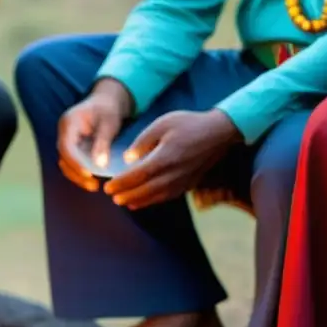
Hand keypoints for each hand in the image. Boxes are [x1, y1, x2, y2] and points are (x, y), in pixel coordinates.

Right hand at [57, 79, 131, 190]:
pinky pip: (73, 163)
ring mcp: (67, 141)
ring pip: (66, 164)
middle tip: (94, 186)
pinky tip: (92, 180)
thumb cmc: (109, 109)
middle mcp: (64, 134)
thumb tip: (100, 165)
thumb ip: (103, 143)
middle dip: (77, 174)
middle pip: (64, 158)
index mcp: (69, 123)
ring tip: (94, 186)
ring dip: (78, 177)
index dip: (75, 163)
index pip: (66, 147)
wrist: (107, 102)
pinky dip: (81, 173)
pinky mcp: (73, 148)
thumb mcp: (109, 123)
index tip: (89, 174)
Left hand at [105, 109, 240, 209]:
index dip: (121, 184)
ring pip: (155, 197)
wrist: (219, 132)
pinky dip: (152, 201)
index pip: (137, 176)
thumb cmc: (189, 124)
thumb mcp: (162, 124)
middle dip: (126, 195)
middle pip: (144, 190)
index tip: (108, 188)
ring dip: (137, 201)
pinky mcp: (188, 184)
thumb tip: (128, 159)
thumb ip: (142, 142)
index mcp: (164, 158)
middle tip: (112, 198)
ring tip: (124, 202)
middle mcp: (173, 174)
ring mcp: (182, 181)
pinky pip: (166, 196)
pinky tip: (142, 201)